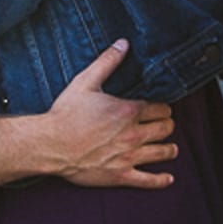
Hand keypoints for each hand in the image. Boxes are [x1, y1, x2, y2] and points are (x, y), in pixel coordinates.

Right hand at [36, 41, 177, 188]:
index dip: (164, 108)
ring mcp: (129, 156)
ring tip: (172, 148)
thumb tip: (123, 43)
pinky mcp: (120, 175)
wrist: (50, 145)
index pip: (161, 108)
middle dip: (167, 125)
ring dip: (170, 149)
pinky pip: (147, 180)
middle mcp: (134, 134)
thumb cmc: (66, 114)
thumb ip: (107, 61)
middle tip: (166, 125)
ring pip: (162, 152)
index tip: (162, 109)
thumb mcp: (86, 82)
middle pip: (165, 129)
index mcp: (129, 110)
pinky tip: (168, 179)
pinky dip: (160, 180)